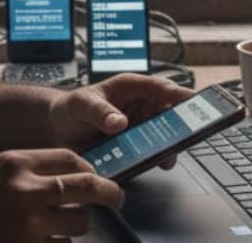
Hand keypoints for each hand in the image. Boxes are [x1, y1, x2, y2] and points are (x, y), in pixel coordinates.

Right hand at [0, 149, 122, 242]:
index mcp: (14, 163)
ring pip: (80, 221)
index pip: (70, 158)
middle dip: (108, 193)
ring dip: (79, 226)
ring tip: (65, 228)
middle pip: (87, 185)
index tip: (97, 176)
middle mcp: (25, 189)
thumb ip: (24, 173)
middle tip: (116, 198)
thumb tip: (66, 177)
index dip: (90, 168)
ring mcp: (29, 224)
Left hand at [49, 74, 194, 164]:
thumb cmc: (72, 108)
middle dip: (180, 124)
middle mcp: (140, 107)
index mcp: (131, 87)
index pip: (159, 86)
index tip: (191, 100)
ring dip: (168, 146)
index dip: (177, 93)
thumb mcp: (81, 104)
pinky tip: (152, 165)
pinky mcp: (135, 148)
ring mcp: (140, 128)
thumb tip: (119, 121)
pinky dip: (153, 160)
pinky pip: (151, 154)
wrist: (59, 130)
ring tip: (167, 157)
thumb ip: (98, 111)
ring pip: (164, 136)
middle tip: (187, 135)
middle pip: (169, 113)